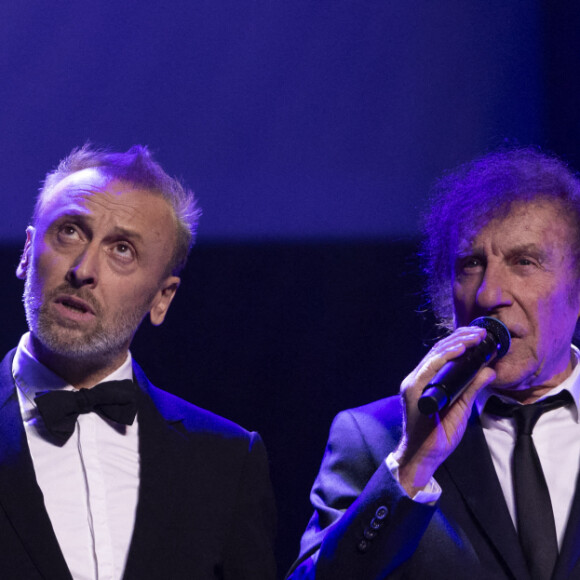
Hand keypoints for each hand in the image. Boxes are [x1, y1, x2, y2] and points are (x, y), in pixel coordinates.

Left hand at [392, 326, 495, 496]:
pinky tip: (463, 349)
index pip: (436, 359)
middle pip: (435, 352)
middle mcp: (413, 380)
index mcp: (417, 387)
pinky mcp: (420, 384)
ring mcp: (415, 381)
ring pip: (434, 355)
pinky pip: (435, 364)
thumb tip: (488, 371)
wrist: (418, 454)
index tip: (472, 341)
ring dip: (454, 343)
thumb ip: (471, 391)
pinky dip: (450, 355)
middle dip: (458, 340)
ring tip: (474, 335)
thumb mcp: (457, 417)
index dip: (455, 348)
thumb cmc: (434, 440)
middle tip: (478, 333)